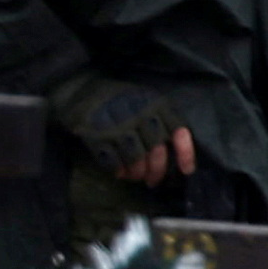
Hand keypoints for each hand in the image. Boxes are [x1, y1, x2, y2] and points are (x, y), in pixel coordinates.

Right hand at [53, 73, 205, 190]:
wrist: (80, 88)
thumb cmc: (120, 99)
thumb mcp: (146, 100)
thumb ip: (161, 121)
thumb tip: (175, 156)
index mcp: (156, 104)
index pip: (178, 131)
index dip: (186, 154)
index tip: (187, 171)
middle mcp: (139, 114)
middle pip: (157, 151)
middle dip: (157, 171)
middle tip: (153, 181)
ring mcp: (117, 124)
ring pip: (136, 159)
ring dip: (137, 173)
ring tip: (135, 176)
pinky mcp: (96, 135)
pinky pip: (112, 161)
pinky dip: (117, 170)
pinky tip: (119, 172)